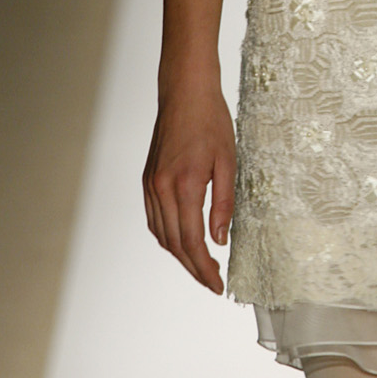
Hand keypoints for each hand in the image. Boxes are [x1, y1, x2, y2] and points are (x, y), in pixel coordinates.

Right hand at [142, 76, 235, 292]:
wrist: (185, 92)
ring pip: (161, 234)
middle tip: (213, 281)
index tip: (217, 284)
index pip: (192, 241)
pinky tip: (182, 240)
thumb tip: (219, 239)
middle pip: (174, 244)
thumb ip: (224, 203)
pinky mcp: (148, 179)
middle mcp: (161, 189)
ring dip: (179, 255)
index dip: (204, 268)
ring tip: (201, 265)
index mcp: (184, 185)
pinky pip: (153, 218)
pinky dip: (167, 236)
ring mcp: (151, 184)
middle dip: (193, 268)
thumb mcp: (228, 161)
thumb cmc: (211, 121)